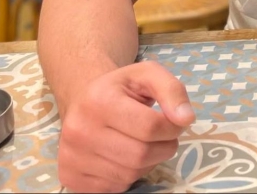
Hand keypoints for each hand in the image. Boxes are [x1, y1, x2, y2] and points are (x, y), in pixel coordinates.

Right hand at [57, 61, 194, 192]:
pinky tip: (125, 155)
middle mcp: (79, 130)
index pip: (149, 126)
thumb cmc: (121, 87)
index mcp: (99, 100)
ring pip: (129, 174)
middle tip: (165, 136)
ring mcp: (71, 157)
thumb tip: (186, 119)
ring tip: (145, 143)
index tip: (175, 122)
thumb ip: (172, 91)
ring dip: (148, 162)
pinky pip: (114, 188)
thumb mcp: (149, 74)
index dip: (172, 128)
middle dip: (164, 147)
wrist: (84, 100)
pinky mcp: (70, 178)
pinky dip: (129, 175)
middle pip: (140, 154)